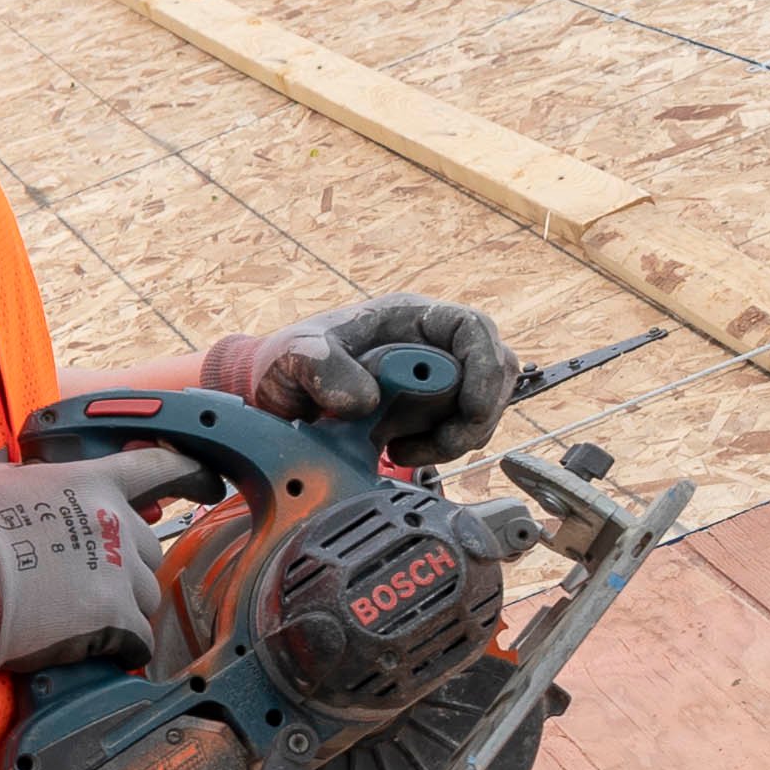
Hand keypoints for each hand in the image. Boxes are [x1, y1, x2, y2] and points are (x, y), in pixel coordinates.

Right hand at [0, 449, 193, 681]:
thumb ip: (30, 473)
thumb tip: (29, 473)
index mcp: (91, 484)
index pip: (158, 467)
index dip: (191, 472)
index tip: (209, 482)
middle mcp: (114, 523)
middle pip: (147, 546)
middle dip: (125, 563)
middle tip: (89, 579)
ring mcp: (118, 572)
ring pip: (147, 592)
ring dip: (125, 604)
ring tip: (86, 615)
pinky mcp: (115, 618)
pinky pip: (140, 636)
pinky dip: (127, 645)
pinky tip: (106, 649)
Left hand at [204, 292, 513, 468]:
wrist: (277, 395)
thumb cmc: (288, 362)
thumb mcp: (294, 357)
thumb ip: (323, 368)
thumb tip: (367, 399)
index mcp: (409, 317)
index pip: (473, 329)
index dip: (485, 368)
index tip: (472, 410)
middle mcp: (430, 344)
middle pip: (492, 373)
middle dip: (473, 417)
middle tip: (431, 445)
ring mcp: (432, 379)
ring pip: (477, 409)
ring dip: (450, 439)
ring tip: (396, 449)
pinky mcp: (426, 412)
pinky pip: (454, 432)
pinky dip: (434, 450)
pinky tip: (395, 452)